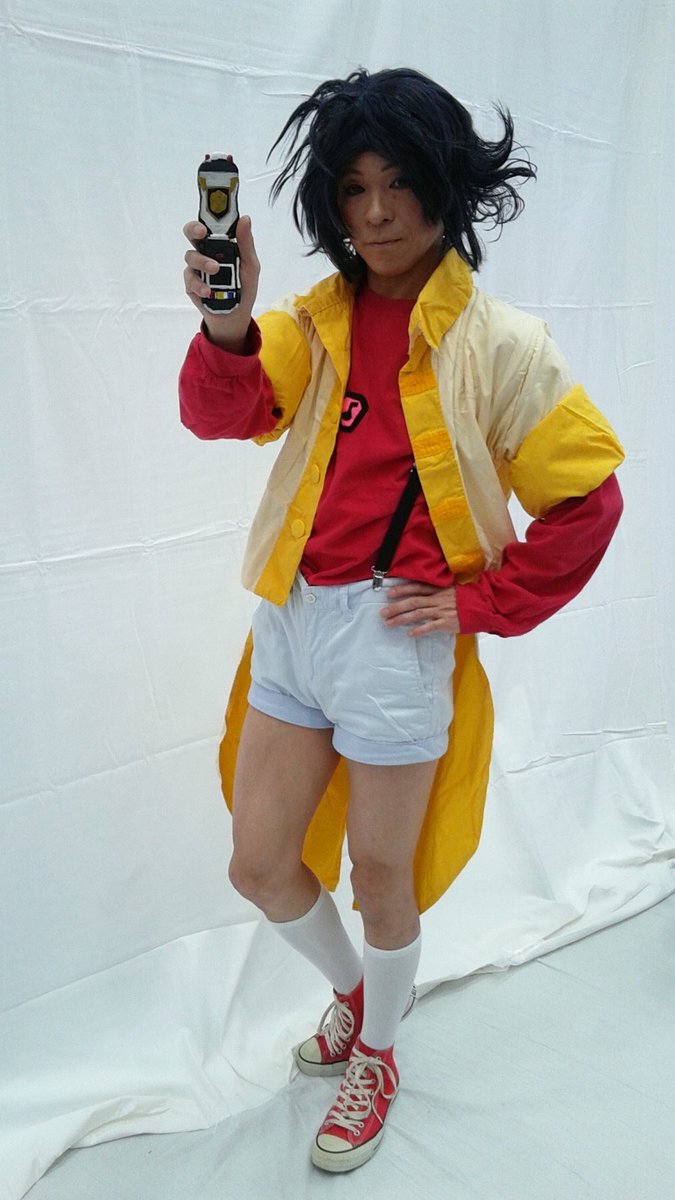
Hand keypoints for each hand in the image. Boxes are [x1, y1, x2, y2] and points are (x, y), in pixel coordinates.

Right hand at [182, 216, 259, 350]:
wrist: (236, 315)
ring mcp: (197, 267)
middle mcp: (206, 252)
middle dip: (193, 230)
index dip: (207, 217)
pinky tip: (208, 291)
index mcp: (221, 244)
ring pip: (190, 256)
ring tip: (215, 270)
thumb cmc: (244, 287)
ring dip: (202, 262)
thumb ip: (246, 243)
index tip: (211, 213)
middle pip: (192, 233)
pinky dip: (199, 284)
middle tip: (201, 233)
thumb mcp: (250, 265)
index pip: (210, 224)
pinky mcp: (191, 283)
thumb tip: (245, 219)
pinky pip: (190, 278)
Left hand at [380, 582, 459, 636]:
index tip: (389, 593)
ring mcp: (442, 611)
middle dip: (396, 607)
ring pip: (418, 614)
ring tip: (389, 624)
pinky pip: (431, 626)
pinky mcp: (447, 622)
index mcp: (439, 590)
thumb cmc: (467, 599)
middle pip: (413, 602)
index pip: (417, 587)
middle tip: (382, 613)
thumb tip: (423, 595)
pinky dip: (420, 630)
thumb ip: (438, 592)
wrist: (484, 606)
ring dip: (402, 619)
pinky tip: (410, 634)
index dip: (402, 590)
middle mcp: (438, 599)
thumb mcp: (452, 590)